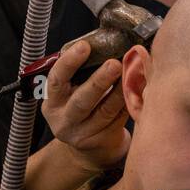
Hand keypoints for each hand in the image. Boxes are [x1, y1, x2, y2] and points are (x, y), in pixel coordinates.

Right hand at [41, 40, 130, 171]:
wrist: (90, 147)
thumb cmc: (83, 110)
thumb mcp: (72, 93)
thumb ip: (81, 74)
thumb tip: (106, 42)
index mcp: (52, 101)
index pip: (56, 80)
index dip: (69, 63)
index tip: (84, 46)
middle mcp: (63, 119)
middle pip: (82, 100)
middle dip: (99, 80)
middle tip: (115, 63)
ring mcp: (82, 134)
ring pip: (104, 111)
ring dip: (120, 90)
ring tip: (132, 73)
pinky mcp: (101, 142)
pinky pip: (118, 120)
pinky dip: (128, 103)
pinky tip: (137, 89)